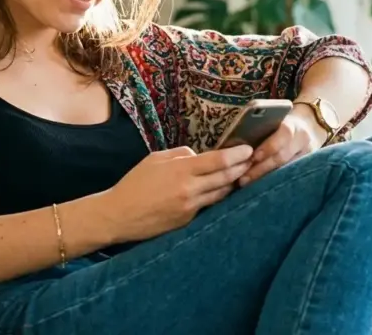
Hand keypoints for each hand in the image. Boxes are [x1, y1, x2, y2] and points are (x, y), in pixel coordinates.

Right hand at [103, 144, 253, 242]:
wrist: (118, 215)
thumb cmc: (134, 184)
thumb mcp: (154, 159)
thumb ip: (180, 155)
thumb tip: (199, 156)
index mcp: (181, 171)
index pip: (218, 161)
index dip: (237, 155)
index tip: (249, 150)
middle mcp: (190, 190)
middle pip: (226, 178)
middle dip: (242, 169)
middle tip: (253, 161)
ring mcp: (190, 208)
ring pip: (221, 194)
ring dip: (233, 184)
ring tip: (243, 175)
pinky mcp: (188, 221)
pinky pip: (208, 206)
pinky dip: (217, 197)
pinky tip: (222, 191)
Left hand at [238, 111, 324, 186]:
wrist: (307, 127)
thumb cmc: (280, 123)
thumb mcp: (273, 120)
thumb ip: (260, 127)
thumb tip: (235, 143)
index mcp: (293, 125)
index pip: (284, 134)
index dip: (269, 147)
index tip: (252, 157)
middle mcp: (303, 140)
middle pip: (282, 157)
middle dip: (261, 169)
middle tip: (243, 179)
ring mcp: (306, 156)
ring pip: (285, 170)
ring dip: (264, 178)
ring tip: (247, 184)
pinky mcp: (307, 168)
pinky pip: (288, 177)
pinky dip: (272, 182)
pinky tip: (258, 187)